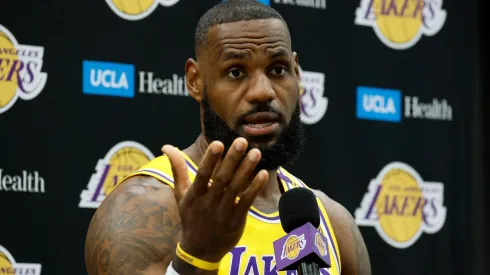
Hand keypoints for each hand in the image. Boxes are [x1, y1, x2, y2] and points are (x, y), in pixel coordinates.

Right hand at [162, 138, 268, 262]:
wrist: (199, 250)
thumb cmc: (190, 216)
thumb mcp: (181, 194)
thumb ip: (177, 169)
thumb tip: (166, 146)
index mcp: (194, 195)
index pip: (202, 174)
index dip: (210, 159)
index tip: (218, 143)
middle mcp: (208, 203)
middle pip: (221, 178)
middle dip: (232, 159)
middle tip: (242, 141)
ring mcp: (223, 212)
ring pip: (236, 188)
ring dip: (246, 170)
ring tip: (256, 153)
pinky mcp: (236, 220)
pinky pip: (246, 202)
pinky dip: (255, 188)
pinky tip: (263, 174)